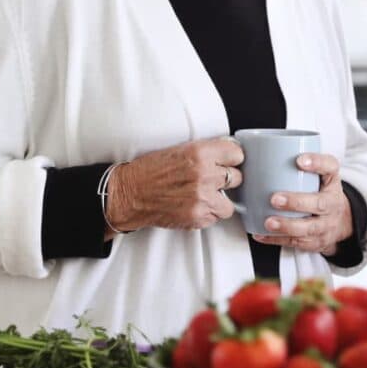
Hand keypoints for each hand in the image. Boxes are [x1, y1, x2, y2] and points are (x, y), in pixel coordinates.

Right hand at [105, 137, 243, 234]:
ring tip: (205, 196)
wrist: (129, 194)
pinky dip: (207, 214)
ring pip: (230, 203)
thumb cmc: (150, 170)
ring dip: (220, 200)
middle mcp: (204, 175)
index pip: (237, 154)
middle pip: (237, 178)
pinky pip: (215, 218)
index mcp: (200, 153)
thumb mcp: (180, 149)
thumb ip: (206, 152)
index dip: (232, 159)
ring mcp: (202, 198)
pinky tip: (193, 206)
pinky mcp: (197, 217)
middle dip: (227, 179)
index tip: (228, 162)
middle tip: (213, 180)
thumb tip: (228, 154)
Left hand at [250, 152, 352, 255]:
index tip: (300, 160)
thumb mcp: (320, 174)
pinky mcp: (316, 242)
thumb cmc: (321, 191)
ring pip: (309, 228)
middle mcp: (333, 203)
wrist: (340, 221)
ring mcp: (326, 225)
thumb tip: (259, 152)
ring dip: (287, 225)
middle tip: (275, 198)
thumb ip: (299, 164)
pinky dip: (277, 239)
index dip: (317, 163)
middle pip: (320, 203)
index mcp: (332, 181)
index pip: (330, 167)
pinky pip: (297, 243)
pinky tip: (262, 234)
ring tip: (268, 222)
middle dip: (297, 202)